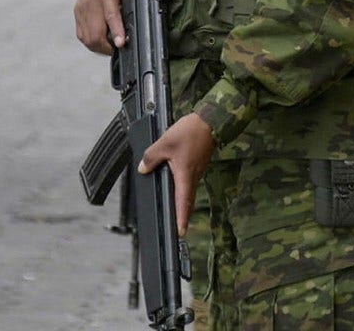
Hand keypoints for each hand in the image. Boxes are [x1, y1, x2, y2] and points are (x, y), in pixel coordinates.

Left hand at [139, 113, 214, 236]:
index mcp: (185, 175)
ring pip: (188, 190)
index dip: (181, 218)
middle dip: (182, 214)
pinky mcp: (198, 163)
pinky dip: (183, 186)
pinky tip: (176, 182)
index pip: (182, 202)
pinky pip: (189, 179)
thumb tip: (143, 169)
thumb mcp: (165, 143)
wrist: (210, 121)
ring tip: (175, 209)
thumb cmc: (190, 132)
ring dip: (182, 200)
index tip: (180, 232)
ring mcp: (197, 170)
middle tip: (178, 227)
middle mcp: (193, 176)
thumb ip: (151, 157)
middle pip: (187, 200)